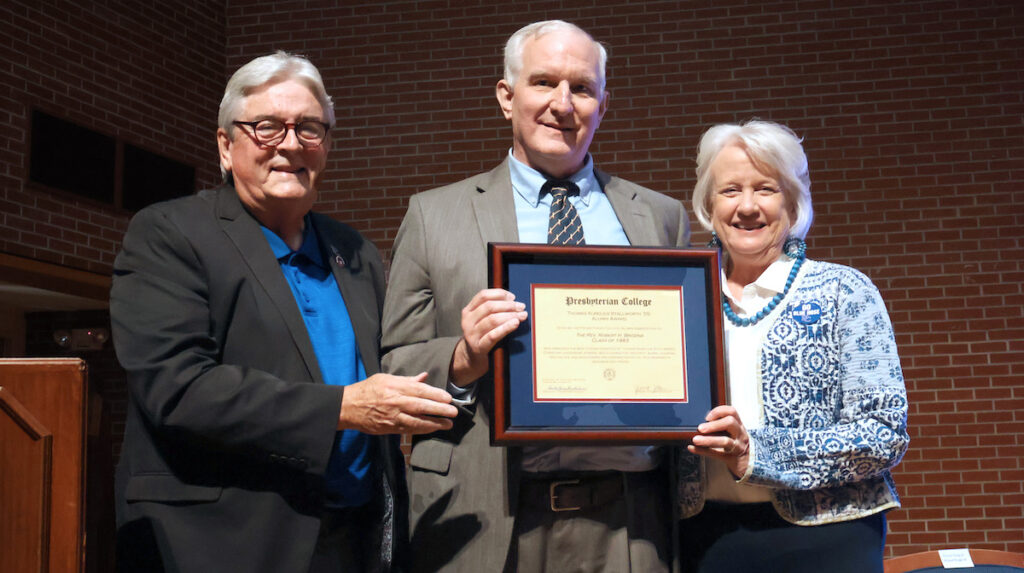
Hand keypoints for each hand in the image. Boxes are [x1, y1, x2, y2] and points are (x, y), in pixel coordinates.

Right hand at [338, 372, 457, 434]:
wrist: (348, 407)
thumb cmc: (368, 389)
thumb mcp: (385, 378)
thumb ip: (406, 380)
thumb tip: (424, 376)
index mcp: (394, 387)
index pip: (419, 390)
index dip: (435, 395)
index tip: (448, 398)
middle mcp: (394, 402)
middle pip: (421, 406)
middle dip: (439, 410)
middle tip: (454, 412)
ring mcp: (392, 417)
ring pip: (416, 421)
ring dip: (434, 423)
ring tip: (448, 424)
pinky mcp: (389, 428)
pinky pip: (409, 429)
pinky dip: (422, 429)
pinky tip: (432, 429)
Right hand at [450, 288, 526, 385]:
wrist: (472, 357)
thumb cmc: (482, 335)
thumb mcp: (482, 319)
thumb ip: (492, 309)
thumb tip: (513, 300)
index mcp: (468, 311)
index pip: (483, 296)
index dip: (499, 294)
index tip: (512, 297)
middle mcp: (468, 321)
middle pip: (489, 307)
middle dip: (508, 305)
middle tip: (521, 307)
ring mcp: (472, 335)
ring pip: (492, 319)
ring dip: (510, 315)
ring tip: (522, 315)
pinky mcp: (478, 347)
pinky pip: (493, 335)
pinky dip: (506, 328)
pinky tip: (515, 324)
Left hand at [687, 405, 750, 477]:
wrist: (748, 462)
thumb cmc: (736, 442)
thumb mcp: (732, 432)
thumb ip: (719, 425)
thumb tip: (697, 421)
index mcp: (738, 424)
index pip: (732, 412)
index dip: (719, 411)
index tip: (707, 416)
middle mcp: (739, 434)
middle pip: (730, 423)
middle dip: (714, 425)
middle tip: (700, 428)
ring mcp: (737, 446)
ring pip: (725, 441)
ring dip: (708, 440)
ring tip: (696, 440)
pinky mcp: (732, 458)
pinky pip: (717, 454)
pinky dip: (703, 451)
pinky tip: (692, 448)